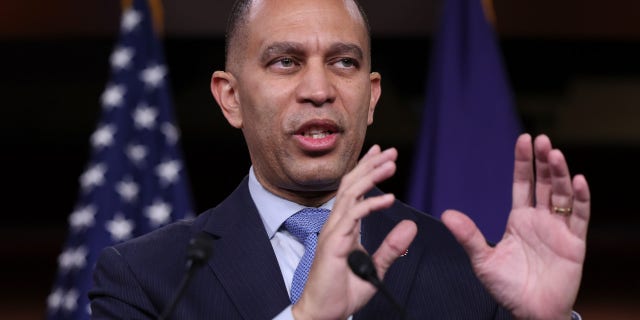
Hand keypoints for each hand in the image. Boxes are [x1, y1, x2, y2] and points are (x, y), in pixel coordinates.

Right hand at [292, 145, 417, 319]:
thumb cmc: (342, 292)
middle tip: (390, 150)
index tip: (382, 154)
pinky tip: (389, 198)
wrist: (324, 313)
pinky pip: (353, 216)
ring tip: (390, 164)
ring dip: (371, 176)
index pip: (354, 190)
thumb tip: (410, 226)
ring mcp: (333, 232)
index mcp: (344, 227)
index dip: (367, 170)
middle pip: (351, 185)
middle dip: (370, 165)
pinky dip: (371, 204)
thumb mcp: (375, 267)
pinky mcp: (334, 243)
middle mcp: (336, 224)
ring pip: (351, 194)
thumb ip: (392, 247)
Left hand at [442, 134, 589, 318]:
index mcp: (519, 219)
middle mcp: (540, 220)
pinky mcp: (574, 244)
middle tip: (542, 140)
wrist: (530, 312)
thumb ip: (469, 236)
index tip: (523, 139)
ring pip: (562, 195)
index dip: (524, 162)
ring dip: (561, 174)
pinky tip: (579, 181)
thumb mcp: (483, 260)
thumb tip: (446, 214)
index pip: (523, 183)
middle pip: (544, 184)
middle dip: (543, 161)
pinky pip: (580, 217)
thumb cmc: (507, 287)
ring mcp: (559, 230)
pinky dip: (581, 199)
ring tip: (555, 154)